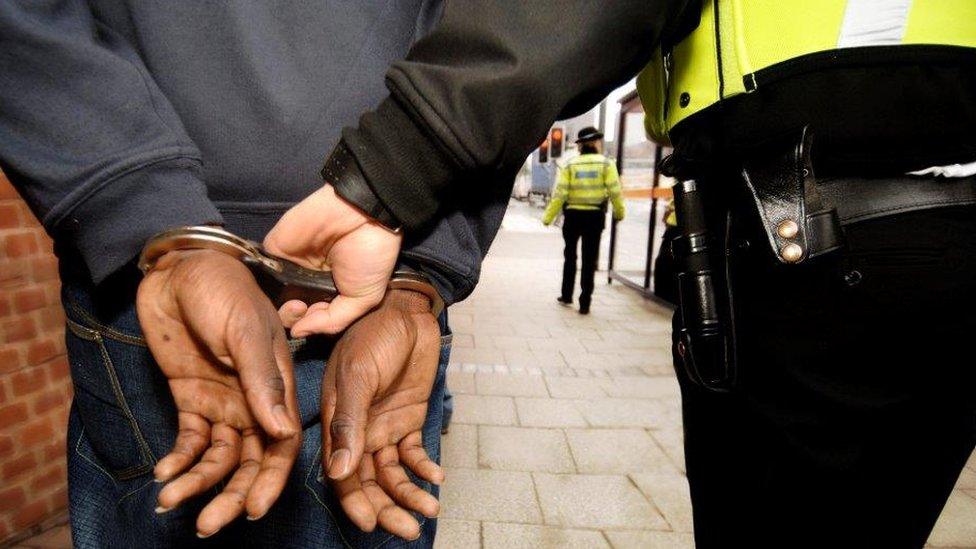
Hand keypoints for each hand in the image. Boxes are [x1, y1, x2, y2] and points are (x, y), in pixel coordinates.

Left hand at [136, 249, 301, 536]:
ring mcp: (223, 402)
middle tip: (209, 524)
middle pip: (250, 460)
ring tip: (171, 501)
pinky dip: (178, 459)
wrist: (178, 269)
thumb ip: (263, 382)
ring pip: (217, 457)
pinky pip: (189, 440)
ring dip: (198, 483)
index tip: (255, 509)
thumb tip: (283, 432)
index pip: (282, 444)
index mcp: (278, 386)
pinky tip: (163, 474)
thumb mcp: (244, 333)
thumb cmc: (222, 292)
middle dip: (232, 494)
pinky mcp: (192, 399)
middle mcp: (254, 402)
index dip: (271, 479)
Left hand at [264, 184, 401, 334]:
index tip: (317, 319)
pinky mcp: (275, 249)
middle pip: (289, 309)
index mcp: (331, 291)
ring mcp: (290, 264)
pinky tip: (280, 287)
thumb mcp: (364, 298)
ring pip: (273, 295)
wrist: (361, 214)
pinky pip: (263, 272)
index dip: (311, 324)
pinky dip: (266, 283)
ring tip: (296, 303)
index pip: (311, 317)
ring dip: (280, 306)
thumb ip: (332, 321)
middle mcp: (308, 280)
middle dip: (293, 318)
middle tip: (304, 310)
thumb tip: (299, 333)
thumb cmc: (370, 256)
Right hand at [281, 289, 443, 538]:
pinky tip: (436, 478)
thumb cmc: (376, 334)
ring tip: (430, 509)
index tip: (370, 524)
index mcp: (337, 421)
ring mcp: (383, 426)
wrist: (409, 310)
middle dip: (387, 507)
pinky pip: (413, 454)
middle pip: (369, 481)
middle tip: (408, 530)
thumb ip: (349, 423)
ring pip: (393, 473)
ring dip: (409, 494)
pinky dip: (423, 468)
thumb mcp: (358, 376)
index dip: (355, 500)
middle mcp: (358, 430)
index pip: (342, 472)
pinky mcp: (408, 419)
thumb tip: (341, 473)